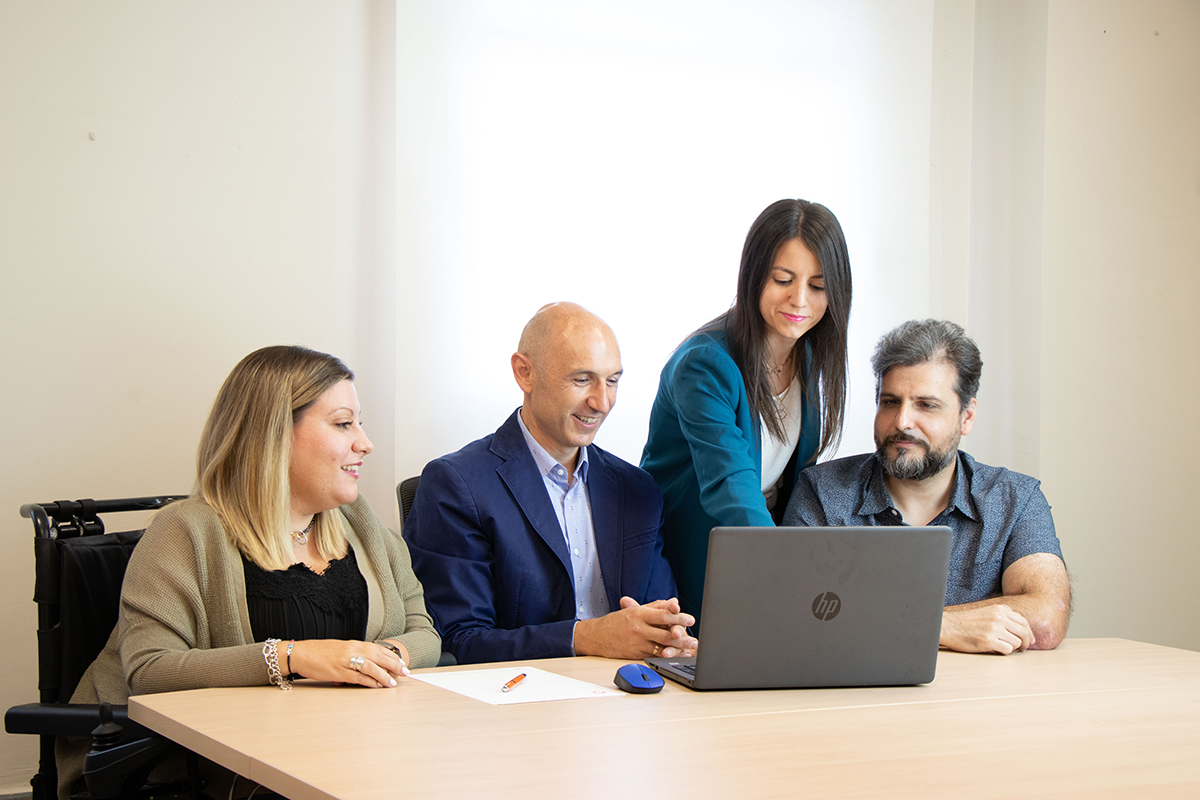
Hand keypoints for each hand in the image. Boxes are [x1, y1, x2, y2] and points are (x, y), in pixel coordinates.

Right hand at [283, 640, 408, 687]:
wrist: (300, 653)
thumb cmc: (319, 652)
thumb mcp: (340, 649)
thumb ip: (354, 654)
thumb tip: (368, 663)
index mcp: (353, 644)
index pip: (377, 649)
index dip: (391, 656)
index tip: (401, 662)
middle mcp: (352, 650)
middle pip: (378, 656)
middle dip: (393, 665)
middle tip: (405, 672)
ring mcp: (345, 661)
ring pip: (370, 667)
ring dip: (384, 675)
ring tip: (393, 683)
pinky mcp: (338, 672)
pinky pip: (357, 677)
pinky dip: (369, 682)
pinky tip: (377, 686)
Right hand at [573, 596, 697, 659]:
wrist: (596, 636)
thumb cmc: (616, 622)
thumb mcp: (634, 610)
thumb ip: (655, 606)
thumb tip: (673, 602)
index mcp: (639, 614)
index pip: (663, 615)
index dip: (678, 617)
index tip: (690, 619)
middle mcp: (639, 628)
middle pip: (665, 632)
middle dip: (682, 636)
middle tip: (694, 638)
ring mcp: (638, 642)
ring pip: (662, 646)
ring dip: (678, 648)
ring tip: (690, 649)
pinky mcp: (636, 654)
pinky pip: (655, 655)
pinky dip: (667, 656)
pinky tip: (677, 656)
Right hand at [940, 604, 1033, 654]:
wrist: (948, 626)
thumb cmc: (966, 622)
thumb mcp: (987, 612)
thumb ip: (1003, 617)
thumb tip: (1022, 629)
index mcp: (1000, 609)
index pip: (1023, 621)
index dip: (1029, 632)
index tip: (1030, 640)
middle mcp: (999, 617)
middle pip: (1024, 632)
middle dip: (1026, 642)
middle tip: (1023, 649)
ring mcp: (994, 628)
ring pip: (1017, 642)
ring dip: (1013, 647)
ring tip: (1005, 648)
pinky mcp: (988, 640)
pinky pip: (1007, 649)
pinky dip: (1004, 651)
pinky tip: (996, 649)